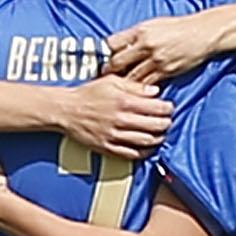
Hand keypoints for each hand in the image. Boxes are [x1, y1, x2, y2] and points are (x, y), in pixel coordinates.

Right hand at [50, 73, 174, 156]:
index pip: (157, 108)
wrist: (66, 110)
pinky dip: (144, 152)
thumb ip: (135, 86)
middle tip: (167, 121)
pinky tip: (148, 147)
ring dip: (158, 139)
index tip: (169, 108)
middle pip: (155, 126)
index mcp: (124, 101)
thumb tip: (155, 91)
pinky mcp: (107, 147)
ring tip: (160, 134)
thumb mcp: (112, 81)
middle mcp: (121, 119)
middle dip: (166, 124)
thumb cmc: (88, 93)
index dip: (168, 108)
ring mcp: (114, 135)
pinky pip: (131, 154)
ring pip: (146, 141)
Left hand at [106, 16, 217, 86]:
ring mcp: (155, 60)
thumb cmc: (178, 28)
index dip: (104, 52)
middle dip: (108, 71)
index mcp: (140, 31)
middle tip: (103, 77)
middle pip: (117, 62)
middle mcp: (145, 45)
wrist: (202, 34)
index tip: (101, 58)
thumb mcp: (153, 24)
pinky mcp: (166, 71)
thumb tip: (120, 46)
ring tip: (116, 89)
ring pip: (131, 76)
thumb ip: (136, 35)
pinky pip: (147, 84)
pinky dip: (140, 89)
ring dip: (122, 83)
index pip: (112, 42)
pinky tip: (135, 93)